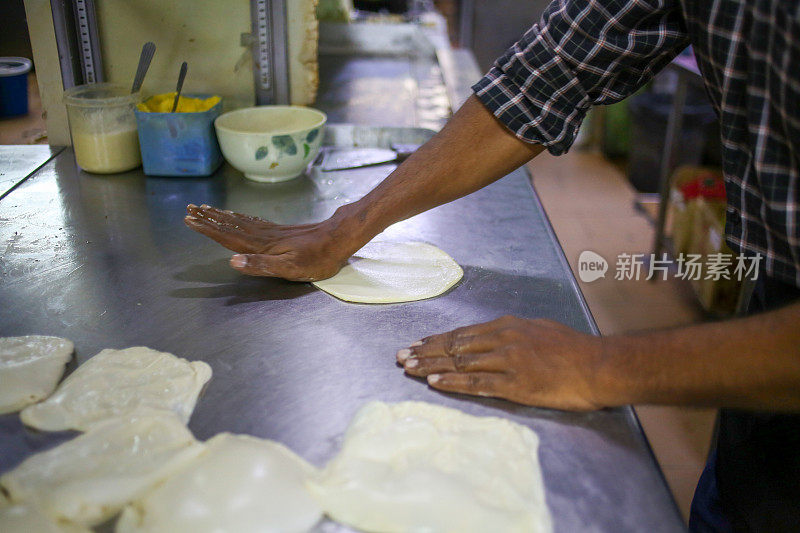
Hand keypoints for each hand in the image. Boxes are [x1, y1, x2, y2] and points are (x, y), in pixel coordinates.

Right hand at [184, 204, 356, 280]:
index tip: (190, 220)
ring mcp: (273, 232)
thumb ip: (261, 265)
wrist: (339, 238)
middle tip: (190, 209)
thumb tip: (232, 262)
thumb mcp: (290, 268)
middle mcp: (264, 236)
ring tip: (206, 209)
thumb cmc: (318, 258)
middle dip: (209, 219)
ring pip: (240, 223)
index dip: (208, 230)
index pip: (228, 237)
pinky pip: (253, 223)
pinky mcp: (282, 231)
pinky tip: (237, 217)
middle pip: (230, 226)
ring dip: (221, 216)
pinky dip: (240, 219)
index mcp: (262, 246)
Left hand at [396, 315, 606, 410]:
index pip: (462, 333)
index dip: (436, 340)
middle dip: (425, 352)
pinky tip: (434, 384)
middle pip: (454, 347)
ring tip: (407, 369)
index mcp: (507, 326)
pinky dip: (452, 384)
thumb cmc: (574, 349)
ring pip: (459, 363)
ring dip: (430, 367)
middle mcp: (502, 340)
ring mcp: (507, 361)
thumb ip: (515, 332)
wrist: (599, 366)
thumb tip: (496, 335)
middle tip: (400, 356)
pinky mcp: (514, 384)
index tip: (416, 344)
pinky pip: (476, 384)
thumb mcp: (540, 329)